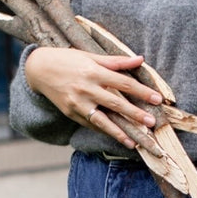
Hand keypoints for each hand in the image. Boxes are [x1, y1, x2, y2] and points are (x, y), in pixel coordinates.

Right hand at [24, 47, 162, 150]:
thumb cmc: (68, 59)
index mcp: (94, 72)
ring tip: (135, 142)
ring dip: (120, 132)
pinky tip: (118, 138)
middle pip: (116, 104)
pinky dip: (105, 132)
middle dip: (135, 114)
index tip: (157, 99)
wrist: (38, 69)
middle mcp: (86, 89)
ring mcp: (78, 103)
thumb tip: (140, 59)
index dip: (142, 92)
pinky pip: (91, 124)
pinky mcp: (71, 113)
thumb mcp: (91, 56)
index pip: (124, 83)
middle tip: (152, 123)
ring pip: (102, 121)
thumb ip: (116, 61)